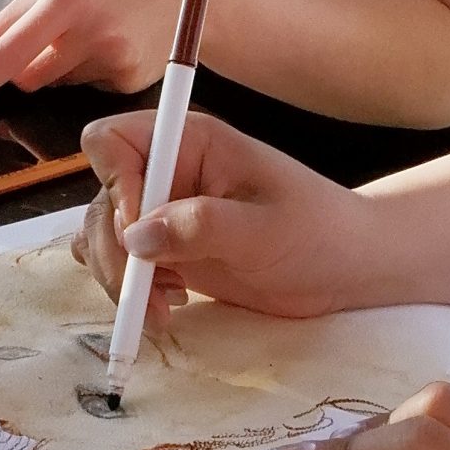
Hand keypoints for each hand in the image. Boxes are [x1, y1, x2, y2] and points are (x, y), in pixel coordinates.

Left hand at [0, 0, 190, 123]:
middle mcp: (92, 32)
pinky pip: (85, 87)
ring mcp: (114, 60)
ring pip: (55, 83)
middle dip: (23, 67)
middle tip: (50, 35)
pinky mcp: (129, 82)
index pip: (8, 51)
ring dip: (57, 66)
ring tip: (92, 30)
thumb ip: (6, 20)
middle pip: (28, 77)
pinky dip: (86, 71)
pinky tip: (112, 44)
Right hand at [72, 109, 374, 324]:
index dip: (115, 183)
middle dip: (113, 251)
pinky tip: (167, 306)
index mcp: (191, 142)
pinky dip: (130, 290)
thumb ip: (199, 226)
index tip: (139, 230)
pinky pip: (122, 264)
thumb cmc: (319, 234)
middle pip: (101, 198)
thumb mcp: (264, 230)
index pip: (113, 141)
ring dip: (120, 277)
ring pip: (103, 237)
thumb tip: (135, 236)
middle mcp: (168, 171)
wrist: (348, 268)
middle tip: (147, 294)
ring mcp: (164, 212)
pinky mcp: (167, 250)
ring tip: (162, 308)